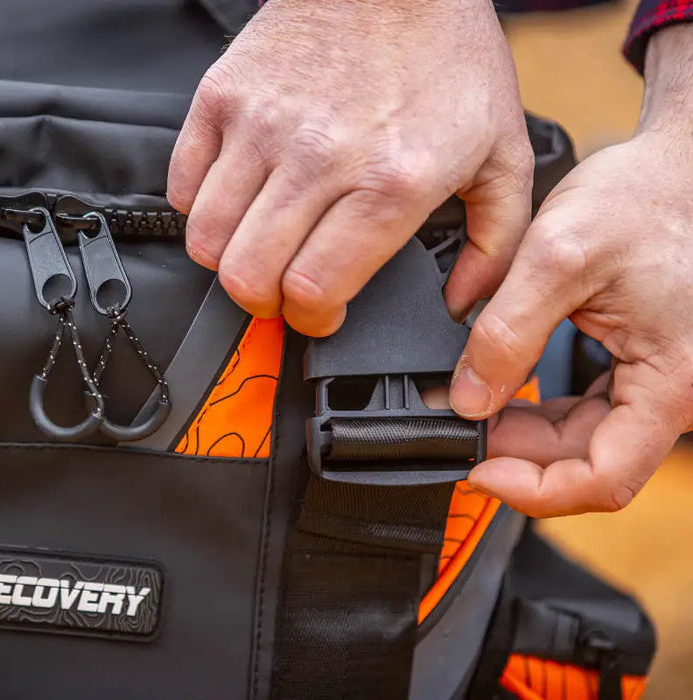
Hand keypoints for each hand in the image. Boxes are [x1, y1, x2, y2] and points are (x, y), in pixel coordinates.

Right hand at [168, 0, 532, 335]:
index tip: (319, 315)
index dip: (311, 320)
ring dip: (231, 262)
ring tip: (260, 250)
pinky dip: (202, 209)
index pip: (314, 288)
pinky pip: (183, 183)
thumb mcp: (502, 154)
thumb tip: (460, 302)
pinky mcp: (224, 96)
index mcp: (389, 183)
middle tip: (282, 292)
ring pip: (208, 239)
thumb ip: (494, 242)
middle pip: (248, 275)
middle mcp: (318, 158)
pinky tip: (239, 201)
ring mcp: (261, 125)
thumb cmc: (448, 57)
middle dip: (263, 303)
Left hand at [448, 24, 692, 516]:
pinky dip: (540, 409)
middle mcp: (671, 395)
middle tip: (460, 424)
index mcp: (669, 382)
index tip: (479, 470)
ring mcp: (654, 384)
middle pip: (586, 463)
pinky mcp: (635, 369)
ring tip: (475, 402)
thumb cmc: (642, 198)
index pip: (604, 479)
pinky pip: (585, 411)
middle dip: (517, 453)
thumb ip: (507, 334)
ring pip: (582, 441)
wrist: (672, 170)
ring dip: (524, 434)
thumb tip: (468, 398)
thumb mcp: (558, 259)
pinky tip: (505, 387)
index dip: (534, 489)